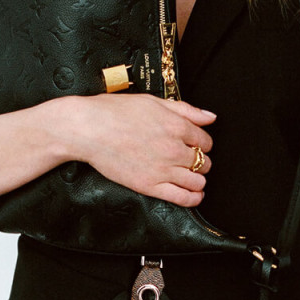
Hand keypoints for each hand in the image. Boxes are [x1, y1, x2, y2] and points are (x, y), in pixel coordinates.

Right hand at [64, 93, 214, 206]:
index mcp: (176, 126)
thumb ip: (186, 110)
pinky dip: (193, 198)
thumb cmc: (116, 111)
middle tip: (191, 159)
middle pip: (204, 161)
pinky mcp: (149, 186)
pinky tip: (194, 194)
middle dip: (201, 161)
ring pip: (197, 181)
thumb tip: (210, 117)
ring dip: (198, 179)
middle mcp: (174, 149)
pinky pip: (183, 198)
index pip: (206, 140)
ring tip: (191, 176)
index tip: (196, 145)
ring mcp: (163, 169)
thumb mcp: (154, 101)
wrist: (88, 128)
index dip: (203, 143)